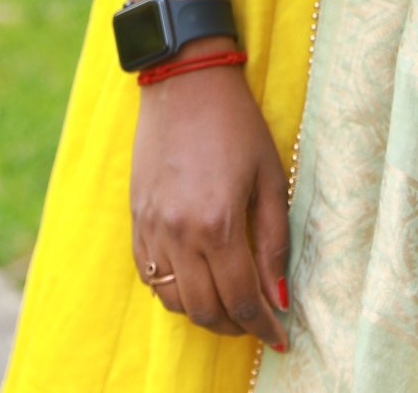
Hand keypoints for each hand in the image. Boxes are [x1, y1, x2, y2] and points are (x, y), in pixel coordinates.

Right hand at [132, 61, 287, 347]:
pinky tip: (195, 282)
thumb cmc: (236, 123)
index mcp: (218, 223)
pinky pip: (150, 277)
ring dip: (204, 312)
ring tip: (229, 303)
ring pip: (175, 301)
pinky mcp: (136, 219)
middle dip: (236, 325)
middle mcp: (180, 233)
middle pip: (206, 309)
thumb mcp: (270, 176)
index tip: (281, 335)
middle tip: (258, 320)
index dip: (264, 325)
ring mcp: (152, 228)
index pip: (242, 298)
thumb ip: (274, 241)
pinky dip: (173, 291)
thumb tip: (280, 295)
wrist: (185, 81)